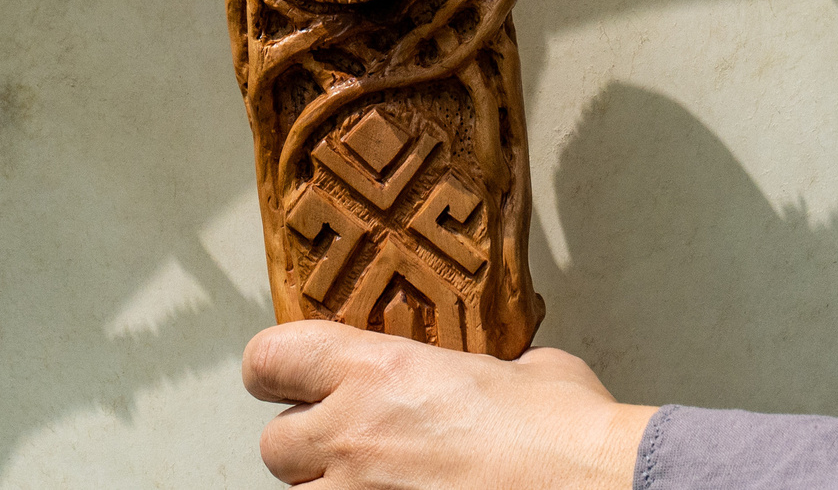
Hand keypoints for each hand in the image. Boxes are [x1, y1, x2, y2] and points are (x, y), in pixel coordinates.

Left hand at [243, 320, 654, 488]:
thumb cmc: (566, 437)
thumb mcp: (522, 368)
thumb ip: (480, 367)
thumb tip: (496, 376)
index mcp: (378, 369)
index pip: (270, 359)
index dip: (275, 370)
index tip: (287, 377)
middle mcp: (354, 433)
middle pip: (274, 444)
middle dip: (308, 445)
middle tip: (348, 443)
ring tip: (381, 483)